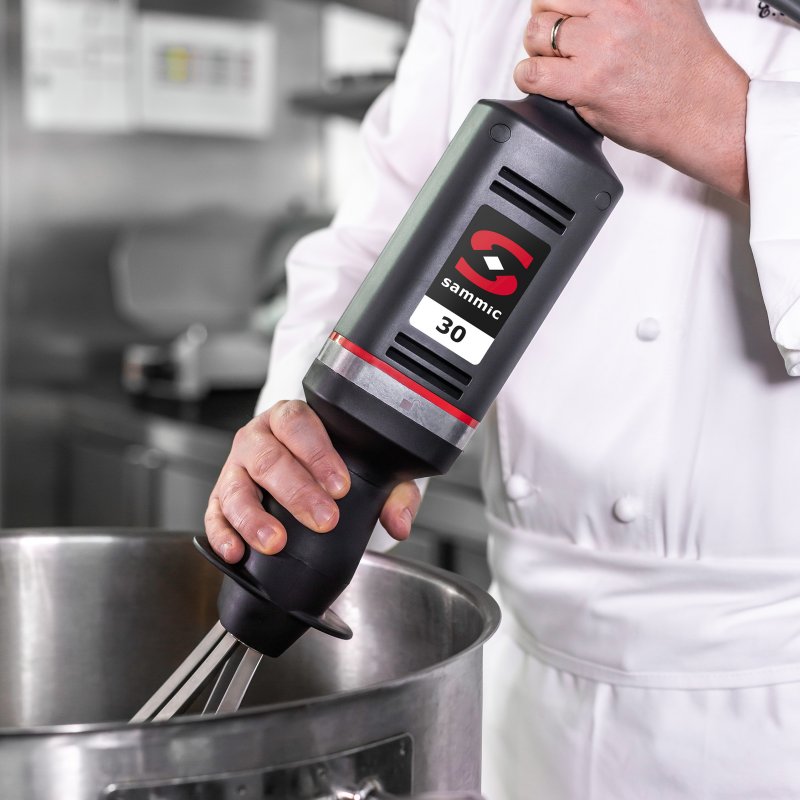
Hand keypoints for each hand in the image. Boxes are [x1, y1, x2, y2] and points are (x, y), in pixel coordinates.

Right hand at [205, 400, 421, 562]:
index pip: (299, 425)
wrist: (304, 469)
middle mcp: (258, 438)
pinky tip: (237, 553)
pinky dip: (222, 535)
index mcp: (292, 419)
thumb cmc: (334, 464)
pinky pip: (214, 516)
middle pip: (268, 458)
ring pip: (237, 488)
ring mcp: (235, 469)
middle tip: (323, 518)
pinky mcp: (220, 499)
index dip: (318, 454)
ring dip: (254, 518)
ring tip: (276, 543)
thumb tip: (399, 523)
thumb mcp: (370, 471)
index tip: (340, 486)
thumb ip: (392, 491)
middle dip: (296, 491)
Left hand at [514, 0, 749, 201]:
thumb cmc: (685, 66)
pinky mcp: (588, 82)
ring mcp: (601, 44)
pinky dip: (528, 77)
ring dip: (537, 50)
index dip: (562, 2)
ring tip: (552, 64)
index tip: (565, 15)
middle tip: (556, 43)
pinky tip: (540, 82)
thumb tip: (593, 2)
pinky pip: (534, 72)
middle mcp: (617, 8)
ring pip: (536, 32)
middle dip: (545, 20)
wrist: (701, 109)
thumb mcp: (668, 4)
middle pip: (548, 0)